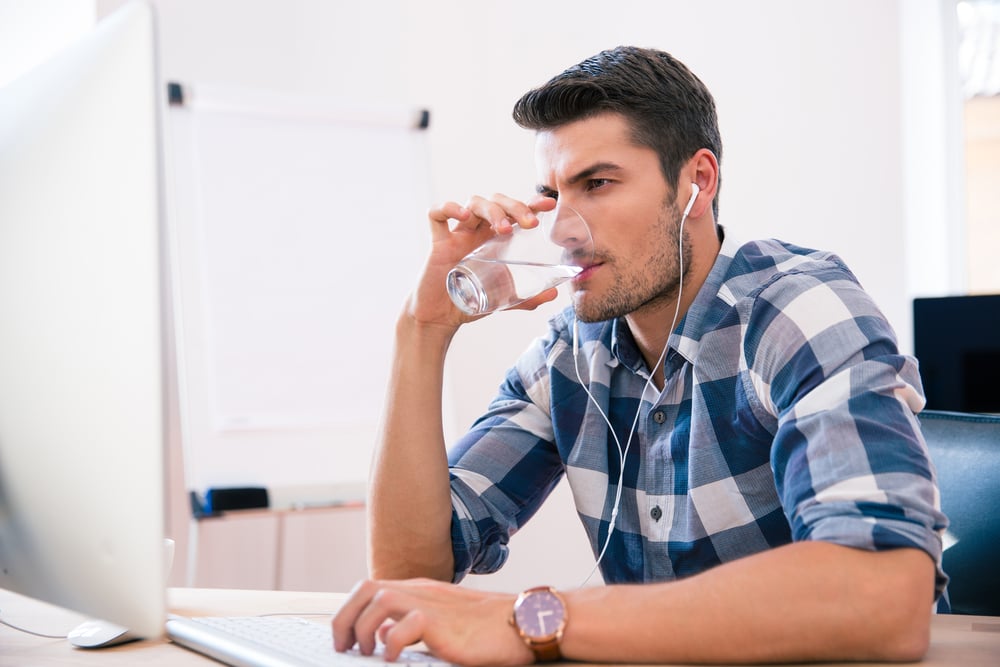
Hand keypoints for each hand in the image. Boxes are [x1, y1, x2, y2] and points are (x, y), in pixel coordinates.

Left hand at [331, 578, 533, 665]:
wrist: (527, 621)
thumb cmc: (493, 626)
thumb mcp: (447, 621)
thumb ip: (417, 624)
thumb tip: (389, 637)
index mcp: (421, 590)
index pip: (371, 588)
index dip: (349, 611)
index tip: (343, 637)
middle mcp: (421, 592)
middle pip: (365, 588)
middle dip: (345, 617)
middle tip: (343, 646)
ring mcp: (432, 604)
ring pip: (378, 598)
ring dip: (362, 627)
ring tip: (366, 652)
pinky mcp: (443, 624)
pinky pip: (405, 625)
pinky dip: (390, 643)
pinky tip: (393, 658)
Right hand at [407, 194, 558, 329]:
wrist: (441, 318)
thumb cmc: (470, 302)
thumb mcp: (504, 299)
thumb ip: (528, 297)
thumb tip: (555, 294)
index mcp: (494, 238)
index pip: (514, 212)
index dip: (531, 203)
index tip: (549, 205)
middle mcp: (477, 231)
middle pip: (497, 201)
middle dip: (515, 207)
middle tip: (529, 223)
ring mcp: (457, 234)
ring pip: (474, 203)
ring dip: (492, 210)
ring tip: (502, 228)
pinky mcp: (437, 243)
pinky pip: (437, 215)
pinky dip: (449, 208)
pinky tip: (463, 216)